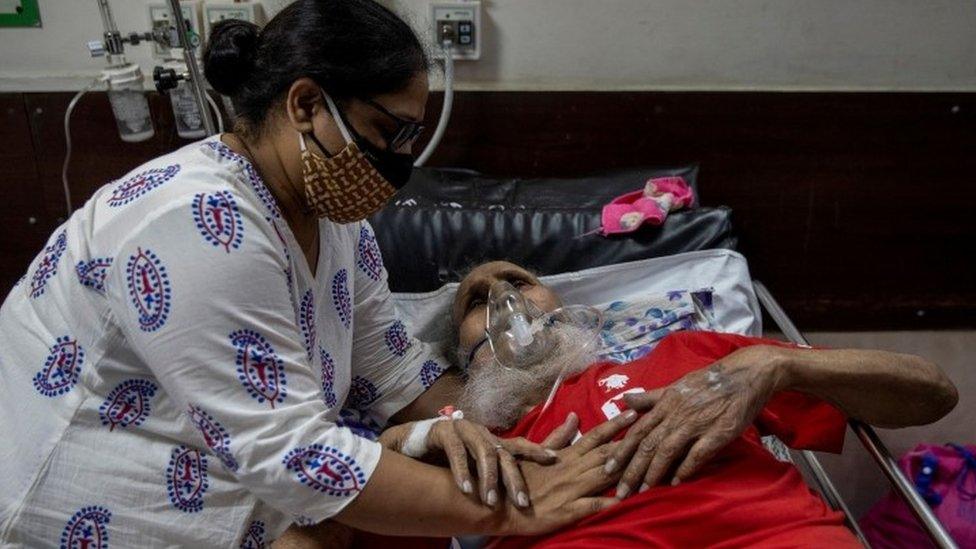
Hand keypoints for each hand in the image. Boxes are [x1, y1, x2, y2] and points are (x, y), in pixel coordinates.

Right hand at [380, 417, 557, 507]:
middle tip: (522, 503)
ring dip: (487, 479)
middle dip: (514, 480)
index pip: (518, 445)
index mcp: (490, 441)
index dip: (536, 450)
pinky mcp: (443, 431)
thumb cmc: (444, 460)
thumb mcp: (472, 468)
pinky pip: (456, 452)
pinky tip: (465, 489)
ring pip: (483, 452)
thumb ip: (492, 474)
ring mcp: (462, 430)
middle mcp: (480, 433)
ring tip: (490, 501)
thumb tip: (518, 495)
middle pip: (504, 454)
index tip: (554, 459)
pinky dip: (461, 471)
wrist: (409, 448)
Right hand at [502, 409, 637, 535]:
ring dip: (627, 471)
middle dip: (630, 442)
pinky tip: (626, 500)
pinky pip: (592, 506)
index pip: (595, 436)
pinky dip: (608, 502)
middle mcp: (573, 469)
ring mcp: (572, 490)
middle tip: (653, 430)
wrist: (500, 504)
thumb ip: (558, 436)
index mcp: (566, 455)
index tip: (635, 412)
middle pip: (607, 454)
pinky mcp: (568, 511)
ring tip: (649, 463)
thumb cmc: (518, 476)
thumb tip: (574, 415)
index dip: (616, 424)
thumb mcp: (535, 450)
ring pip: (605, 477)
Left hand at [608, 345, 785, 496]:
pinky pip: (698, 453)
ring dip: (654, 472)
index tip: (608, 469)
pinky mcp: (718, 432)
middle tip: (620, 492)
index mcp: (665, 404)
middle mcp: (676, 414)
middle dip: (632, 470)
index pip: (637, 431)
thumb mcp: (676, 386)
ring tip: (643, 491)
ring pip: (668, 450)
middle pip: (648, 444)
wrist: (744, 375)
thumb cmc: (709, 382)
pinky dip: (686, 468)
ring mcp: (696, 423)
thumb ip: (651, 397)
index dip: (621, 451)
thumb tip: (625, 400)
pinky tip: (677, 482)